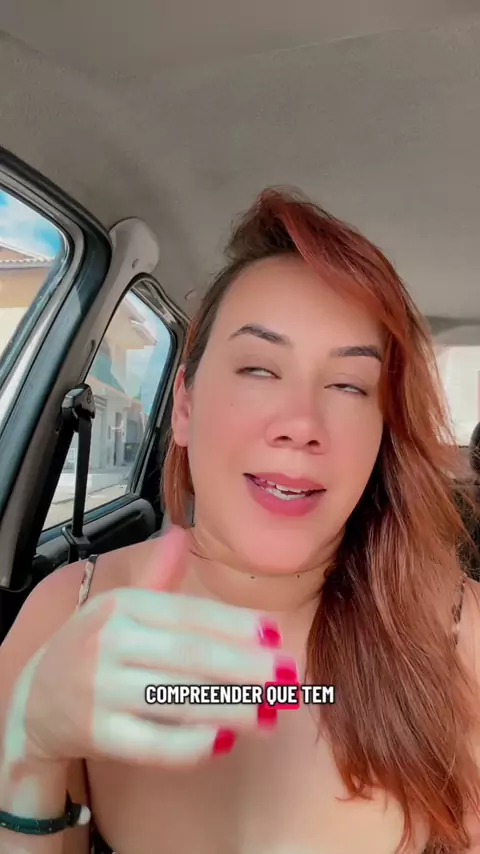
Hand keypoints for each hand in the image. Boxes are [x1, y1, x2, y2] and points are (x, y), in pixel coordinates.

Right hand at [11, 527, 292, 767]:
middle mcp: (109, 643)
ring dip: (231, 708)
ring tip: (272, 714)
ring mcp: (100, 691)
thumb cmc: (91, 648)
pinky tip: (225, 741)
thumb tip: (182, 534)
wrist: (33, 701)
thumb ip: (157, 577)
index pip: (188, 614)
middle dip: (246, 668)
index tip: (275, 636)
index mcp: (121, 607)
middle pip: (190, 656)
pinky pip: (151, 744)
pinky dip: (191, 746)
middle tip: (289, 680)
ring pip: (177, 700)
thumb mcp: (118, 605)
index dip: (235, 625)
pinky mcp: (96, 735)